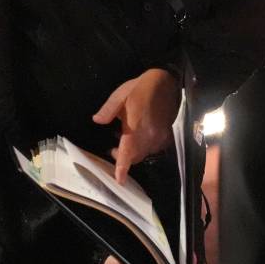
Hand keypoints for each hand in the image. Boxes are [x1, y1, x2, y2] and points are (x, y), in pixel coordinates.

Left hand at [93, 67, 180, 181]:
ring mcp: (159, 136)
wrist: (167, 82)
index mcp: (135, 126)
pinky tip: (140, 136)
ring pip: (144, 153)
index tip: (119, 181)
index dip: (123, 168)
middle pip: (135, 157)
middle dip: (124, 158)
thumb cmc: (141, 87)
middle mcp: (149, 135)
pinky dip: (145, 147)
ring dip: (134, 152)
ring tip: (125, 140)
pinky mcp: (166, 134)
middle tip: (112, 149)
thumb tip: (97, 121)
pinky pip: (154, 148)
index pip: (127, 152)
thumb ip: (108, 110)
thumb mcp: (121, 94)